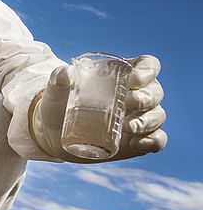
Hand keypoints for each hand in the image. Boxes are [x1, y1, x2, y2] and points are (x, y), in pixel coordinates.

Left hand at [30, 54, 167, 161]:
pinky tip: (138, 144)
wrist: (53, 136)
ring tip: (128, 127)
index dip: (147, 70)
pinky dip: (153, 142)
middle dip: (147, 98)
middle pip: (155, 92)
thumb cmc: (58, 106)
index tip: (132, 80)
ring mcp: (139, 119)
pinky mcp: (137, 141)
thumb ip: (58, 80)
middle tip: (128, 103)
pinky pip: (156, 140)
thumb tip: (66, 72)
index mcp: (123, 75)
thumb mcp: (55, 93)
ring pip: (157, 116)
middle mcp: (137, 96)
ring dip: (148, 121)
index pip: (147, 65)